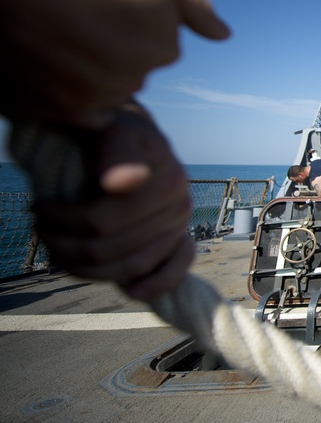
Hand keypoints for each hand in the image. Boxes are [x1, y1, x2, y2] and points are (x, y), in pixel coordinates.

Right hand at [0, 0, 229, 128]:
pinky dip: (66, 96)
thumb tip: (224, 34)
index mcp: (162, 50)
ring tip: (58, 38)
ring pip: (100, 92)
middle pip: (129, 71)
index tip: (104, 4)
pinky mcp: (53, 111)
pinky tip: (51, 66)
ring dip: (88, 76)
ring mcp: (92, 99)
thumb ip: (195, 9)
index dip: (131, 23)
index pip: (157, 46)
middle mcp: (133, 81)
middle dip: (112, 51)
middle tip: (78, 19)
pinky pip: (73, 114)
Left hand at [30, 106, 193, 300]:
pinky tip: (131, 292)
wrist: (130, 138)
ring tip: (57, 248)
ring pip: (129, 266)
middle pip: (109, 247)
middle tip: (40, 225)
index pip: (101, 220)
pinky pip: (175, 271)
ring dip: (85, 266)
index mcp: (166, 180)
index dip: (62, 219)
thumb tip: (118, 185)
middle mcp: (178, 206)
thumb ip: (117, 153)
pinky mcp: (179, 241)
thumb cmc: (115, 132)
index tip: (40, 205)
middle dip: (64, 242)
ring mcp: (179, 226)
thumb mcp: (114, 130)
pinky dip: (154, 285)